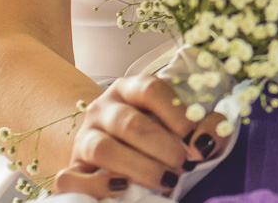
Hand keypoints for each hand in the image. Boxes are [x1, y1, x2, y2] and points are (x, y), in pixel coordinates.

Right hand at [54, 75, 228, 196]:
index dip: (174, 112)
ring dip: (138, 167)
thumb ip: (207, 126)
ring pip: (102, 148)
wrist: (120, 152)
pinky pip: (69, 178)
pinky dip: (95, 186)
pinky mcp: (72, 168)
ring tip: (166, 180)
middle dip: (161, 147)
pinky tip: (123, 188)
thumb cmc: (164, 136)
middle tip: (183, 164)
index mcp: (132, 88)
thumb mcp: (189, 126)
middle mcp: (104, 108)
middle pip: (129, 123)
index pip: (150, 88)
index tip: (191, 135)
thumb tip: (204, 143)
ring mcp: (84, 137)